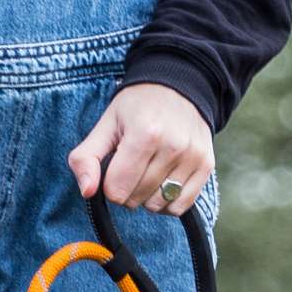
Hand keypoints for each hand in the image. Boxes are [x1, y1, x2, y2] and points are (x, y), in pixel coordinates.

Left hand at [68, 83, 213, 215]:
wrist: (179, 86)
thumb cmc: (138, 107)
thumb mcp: (105, 125)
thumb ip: (86, 157)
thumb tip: (87, 191)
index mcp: (144, 134)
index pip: (116, 190)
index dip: (109, 184)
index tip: (116, 166)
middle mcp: (173, 146)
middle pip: (136, 199)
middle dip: (127, 190)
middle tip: (132, 166)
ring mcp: (192, 157)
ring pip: (157, 205)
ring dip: (147, 197)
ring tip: (148, 172)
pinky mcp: (206, 165)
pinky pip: (180, 206)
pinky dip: (167, 202)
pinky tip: (163, 182)